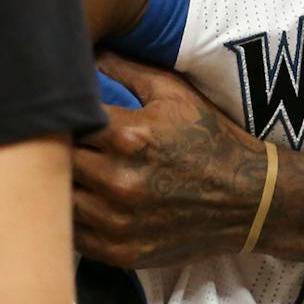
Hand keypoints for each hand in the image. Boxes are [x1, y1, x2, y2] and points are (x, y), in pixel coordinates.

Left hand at [73, 53, 266, 268]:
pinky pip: (73, 235)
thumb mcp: (175, 93)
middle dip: (53, 150)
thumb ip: (125, 69)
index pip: (63, 121)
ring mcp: (117, 221)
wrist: (250, 199)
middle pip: (54, 162)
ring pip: (58, 201)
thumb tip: (85, 50)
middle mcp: (118, 181)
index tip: (58, 113)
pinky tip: (84, 202)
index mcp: (128, 136)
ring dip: (59, 186)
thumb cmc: (210, 140)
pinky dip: (72, 219)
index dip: (57, 116)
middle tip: (55, 142)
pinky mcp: (120, 252)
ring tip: (69, 172)